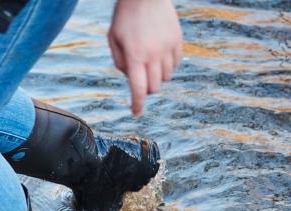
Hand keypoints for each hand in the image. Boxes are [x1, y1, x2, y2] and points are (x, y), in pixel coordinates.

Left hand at [108, 0, 182, 115]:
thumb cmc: (124, 17)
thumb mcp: (113, 39)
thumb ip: (119, 61)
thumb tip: (130, 78)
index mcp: (135, 56)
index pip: (138, 89)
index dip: (137, 104)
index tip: (136, 113)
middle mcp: (153, 54)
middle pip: (154, 87)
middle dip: (146, 90)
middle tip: (140, 82)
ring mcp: (168, 47)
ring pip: (166, 77)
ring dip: (157, 77)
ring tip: (148, 64)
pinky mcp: (177, 39)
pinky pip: (176, 63)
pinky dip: (168, 66)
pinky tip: (159, 57)